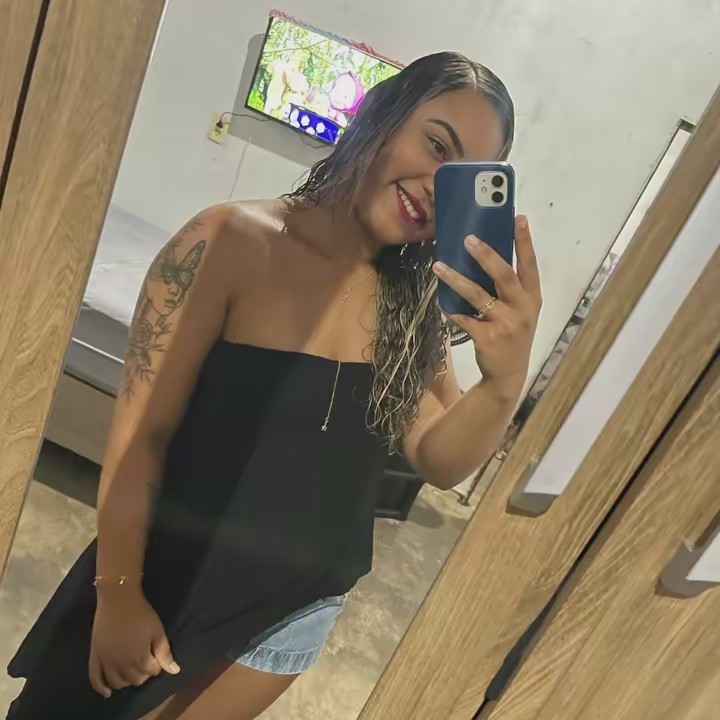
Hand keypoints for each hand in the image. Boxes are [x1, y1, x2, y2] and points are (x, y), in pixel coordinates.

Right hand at [89, 586, 179, 697]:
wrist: (118, 599)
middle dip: (143, 673)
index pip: (151, 672)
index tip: (157, 656)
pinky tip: (107, 693)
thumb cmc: (141, 613)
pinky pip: (94, 678)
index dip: (157, 665)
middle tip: (146, 661)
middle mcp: (122, 664)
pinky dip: (100, 688)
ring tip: (132, 672)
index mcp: (139, 658)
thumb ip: (165, 653)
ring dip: (126, 680)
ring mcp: (106, 661)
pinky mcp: (95, 656)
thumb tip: (174, 671)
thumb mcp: (157, 631)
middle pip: (135, 679)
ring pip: (117, 682)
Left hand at [433, 215, 541, 399]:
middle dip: (486, 255)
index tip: (518, 218)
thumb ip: (511, 289)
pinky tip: (442, 304)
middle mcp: (522, 308)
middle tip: (468, 239)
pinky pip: (464, 319)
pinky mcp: (487, 337)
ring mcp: (505, 324)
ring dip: (456, 279)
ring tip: (438, 266)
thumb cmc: (512, 334)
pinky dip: (451, 311)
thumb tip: (485, 255)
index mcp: (532, 297)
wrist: (508, 374)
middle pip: (504, 275)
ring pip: (477, 295)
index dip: (525, 241)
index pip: (530, 264)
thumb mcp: (521, 311)